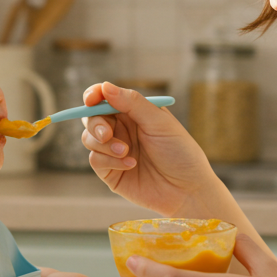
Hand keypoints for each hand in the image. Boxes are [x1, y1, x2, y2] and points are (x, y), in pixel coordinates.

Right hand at [80, 82, 224, 216]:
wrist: (187, 190)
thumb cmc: (180, 152)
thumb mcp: (159, 122)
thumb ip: (132, 103)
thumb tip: (105, 86)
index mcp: (134, 113)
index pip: (105, 98)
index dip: (94, 95)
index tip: (91, 100)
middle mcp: (122, 130)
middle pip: (92, 118)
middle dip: (95, 124)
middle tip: (107, 134)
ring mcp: (114, 151)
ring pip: (89, 138)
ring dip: (104, 144)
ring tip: (126, 151)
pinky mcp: (111, 172)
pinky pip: (95, 160)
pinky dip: (110, 161)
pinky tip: (131, 164)